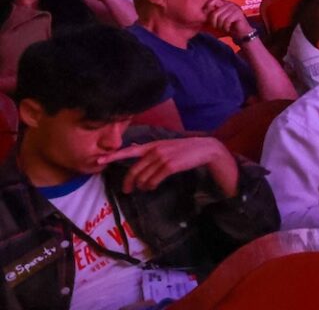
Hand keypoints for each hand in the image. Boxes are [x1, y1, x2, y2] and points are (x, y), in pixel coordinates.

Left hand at [105, 137, 232, 192]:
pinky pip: (153, 180)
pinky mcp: (169, 166)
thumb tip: (134, 148)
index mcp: (152, 145)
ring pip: (143, 177)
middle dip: (128, 182)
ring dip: (142, 186)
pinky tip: (151, 187)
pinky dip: (150, 186)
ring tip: (145, 188)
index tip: (99, 161)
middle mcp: (154, 150)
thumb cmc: (184, 148)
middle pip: (134, 170)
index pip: (128, 151)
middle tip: (126, 190)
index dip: (113, 156)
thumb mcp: (166, 145)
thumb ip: (150, 148)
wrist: (204, 149)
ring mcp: (162, 158)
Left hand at [206, 0, 252, 40]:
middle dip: (214, 23)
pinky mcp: (238, 14)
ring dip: (221, 26)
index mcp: (224, 3)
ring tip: (224, 28)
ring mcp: (234, 8)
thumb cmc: (228, 26)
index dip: (208, 6)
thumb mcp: (218, 20)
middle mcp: (229, 4)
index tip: (205, 14)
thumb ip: (213, 14)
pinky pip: (227, 21)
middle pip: (215, 13)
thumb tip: (203, 11)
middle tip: (217, 27)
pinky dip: (226, 27)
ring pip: (221, 18)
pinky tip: (228, 29)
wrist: (240, 33)